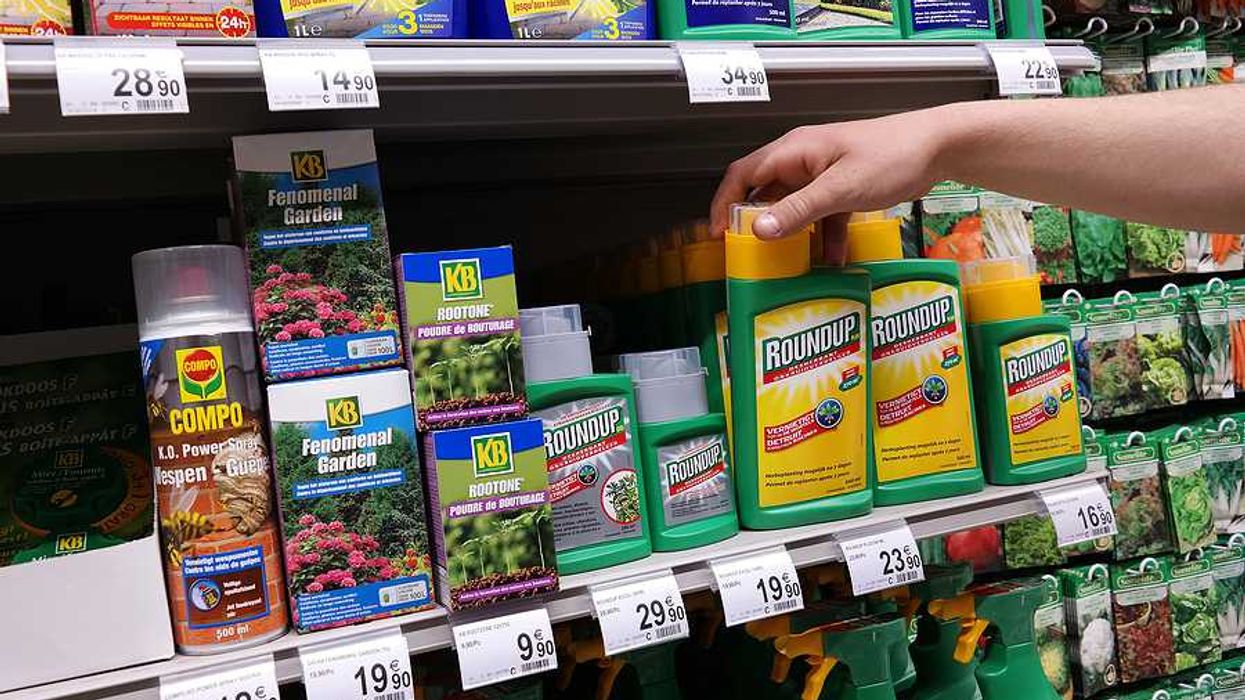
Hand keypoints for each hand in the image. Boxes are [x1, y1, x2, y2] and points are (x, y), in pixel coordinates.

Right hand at [709, 108, 953, 239]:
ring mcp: (825, 173)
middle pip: (765, 192)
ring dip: (792, 233)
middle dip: (755, 222)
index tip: (719, 234)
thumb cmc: (892, 156)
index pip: (744, 174)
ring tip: (783, 262)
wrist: (939, 147)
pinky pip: (824, 214)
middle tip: (746, 253)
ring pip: (795, 206)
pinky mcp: (844, 186)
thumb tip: (759, 230)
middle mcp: (804, 160)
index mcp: (795, 152)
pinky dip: (824, 235)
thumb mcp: (841, 188)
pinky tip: (831, 259)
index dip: (725, 203)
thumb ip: (799, 210)